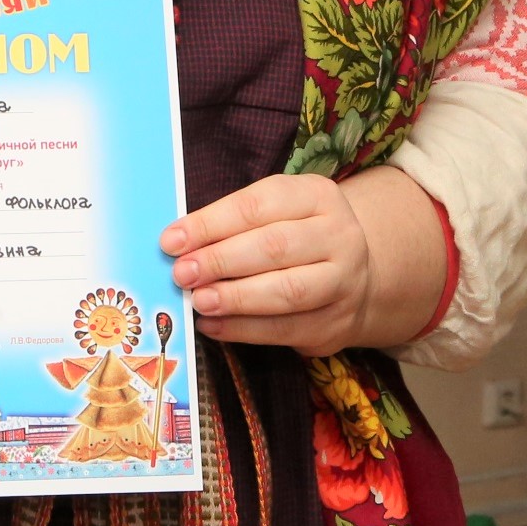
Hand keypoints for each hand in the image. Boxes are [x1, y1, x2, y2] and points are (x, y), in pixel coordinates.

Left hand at [160, 167, 446, 355]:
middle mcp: (338, 236)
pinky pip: (286, 329)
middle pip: (274, 247)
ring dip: (235, 298)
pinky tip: (213, 325)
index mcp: (317, 196)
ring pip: (287, 291)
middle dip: (221, 260)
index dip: (210, 223)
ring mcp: (343, 282)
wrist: (355, 277)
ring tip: (198, 300)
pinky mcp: (336, 323)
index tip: (171, 240)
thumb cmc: (295, 237)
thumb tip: (177, 245)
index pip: (258, 206)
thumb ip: (233, 223)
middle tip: (181, 273)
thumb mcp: (275, 213)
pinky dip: (243, 329)